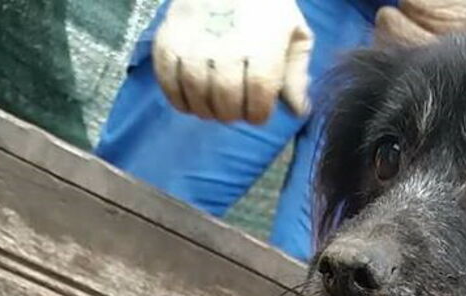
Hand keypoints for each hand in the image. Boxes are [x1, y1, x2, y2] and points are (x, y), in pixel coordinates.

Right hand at [152, 0, 312, 123]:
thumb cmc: (266, 8)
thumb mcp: (293, 34)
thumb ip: (296, 74)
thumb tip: (298, 111)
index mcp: (261, 43)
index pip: (258, 92)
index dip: (258, 113)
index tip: (258, 115)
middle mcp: (226, 43)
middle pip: (226, 97)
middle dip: (233, 114)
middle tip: (235, 111)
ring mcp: (194, 40)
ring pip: (196, 92)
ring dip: (206, 110)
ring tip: (215, 108)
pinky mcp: (168, 38)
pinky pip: (167, 80)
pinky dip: (177, 99)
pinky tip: (189, 102)